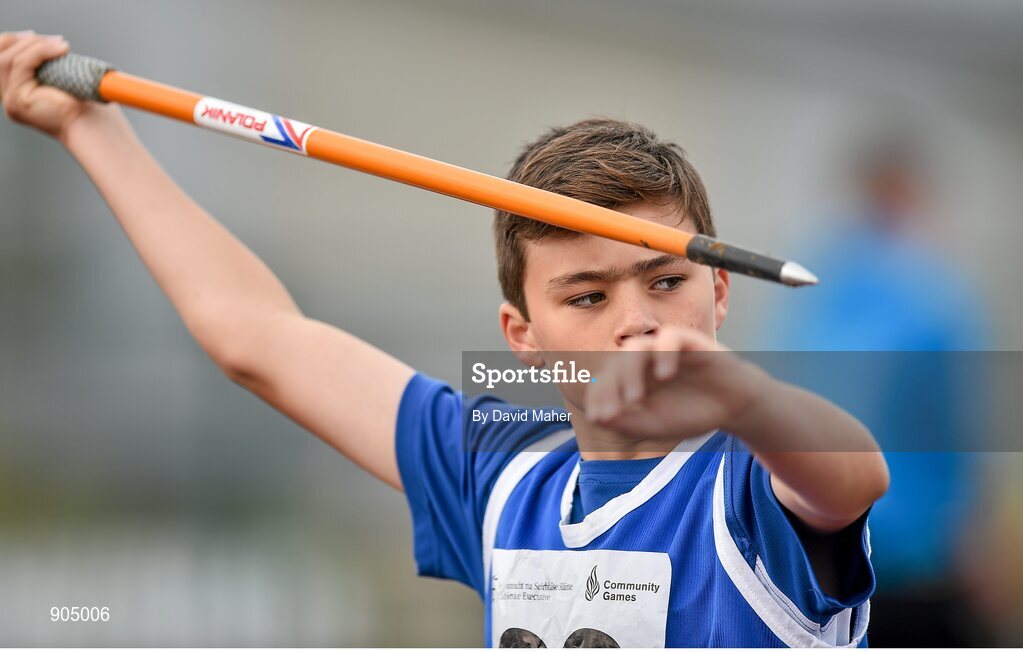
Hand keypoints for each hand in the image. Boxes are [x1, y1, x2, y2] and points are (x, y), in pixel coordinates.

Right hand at [0, 31, 89, 140]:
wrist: (95, 126)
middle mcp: (9, 98)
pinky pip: (20, 65)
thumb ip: (47, 63)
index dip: (14, 42)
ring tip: (62, 45)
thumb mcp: (61, 78)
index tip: (37, 35)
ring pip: (8, 59)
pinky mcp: (17, 101)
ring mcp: (10, 101)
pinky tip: (62, 49)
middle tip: (54, 40)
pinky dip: (40, 52)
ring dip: (35, 45)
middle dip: (24, 41)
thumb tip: (49, 40)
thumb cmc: (86, 105)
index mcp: (18, 92)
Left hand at [583, 326, 766, 439]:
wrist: (733, 406)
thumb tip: (596, 416)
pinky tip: (665, 376)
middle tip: (615, 411)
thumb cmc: (692, 414)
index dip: (599, 396)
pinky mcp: (689, 341)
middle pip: (615, 363)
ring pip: (636, 347)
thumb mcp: (656, 425)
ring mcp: (665, 349)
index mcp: (633, 379)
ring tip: (635, 398)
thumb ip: (626, 422)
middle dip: (610, 387)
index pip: (605, 380)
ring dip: (629, 371)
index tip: (602, 417)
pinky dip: (663, 353)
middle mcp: (645, 360)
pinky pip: (670, 337)